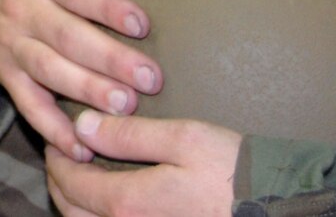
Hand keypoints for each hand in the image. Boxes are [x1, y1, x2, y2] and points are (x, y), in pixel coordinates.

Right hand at [0, 0, 159, 157]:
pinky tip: (78, 145)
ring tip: (124, 110)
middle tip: (150, 80)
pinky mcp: (6, 72)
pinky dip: (49, 126)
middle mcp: (20, 5)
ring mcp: (10, 42)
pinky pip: (25, 102)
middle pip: (65, 36)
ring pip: (48, 71)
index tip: (142, 21)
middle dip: (107, 59)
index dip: (106, 5)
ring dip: (84, 92)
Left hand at [45, 108, 238, 215]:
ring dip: (77, 204)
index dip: (58, 159)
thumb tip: (83, 126)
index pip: (71, 183)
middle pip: (73, 212)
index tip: (59, 140)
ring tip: (82, 178)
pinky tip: (111, 203)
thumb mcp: (183, 139)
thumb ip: (129, 135)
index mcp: (129, 204)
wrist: (277, 211)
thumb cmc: (233, 171)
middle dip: (60, 182)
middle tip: (63, 157)